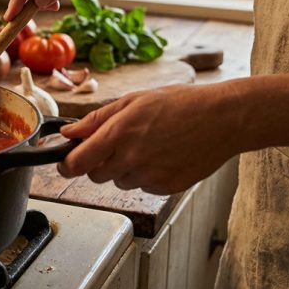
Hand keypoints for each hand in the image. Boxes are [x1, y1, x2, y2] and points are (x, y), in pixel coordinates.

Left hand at [58, 83, 242, 194]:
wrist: (223, 119)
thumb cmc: (181, 103)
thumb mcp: (134, 101)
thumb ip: (97, 120)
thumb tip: (68, 133)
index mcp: (119, 134)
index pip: (77, 163)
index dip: (66, 165)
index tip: (65, 163)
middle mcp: (132, 158)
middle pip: (96, 175)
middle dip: (98, 163)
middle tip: (118, 144)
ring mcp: (150, 176)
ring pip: (120, 181)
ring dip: (125, 168)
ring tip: (149, 145)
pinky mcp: (166, 188)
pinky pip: (144, 187)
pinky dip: (146, 175)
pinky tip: (163, 156)